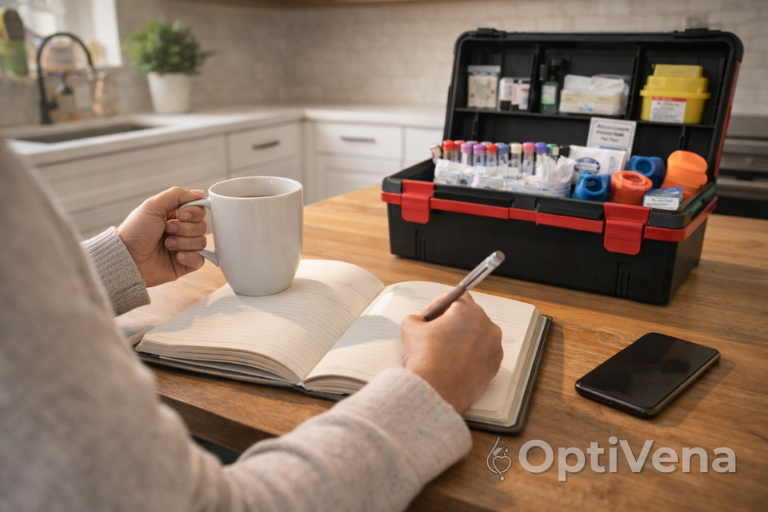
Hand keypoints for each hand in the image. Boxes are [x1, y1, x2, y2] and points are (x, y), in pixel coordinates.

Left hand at [117, 187, 207, 287]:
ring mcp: (184, 248)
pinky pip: (200, 260)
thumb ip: (176, 195)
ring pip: (202, 242)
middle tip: (167, 230)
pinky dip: (190, 257)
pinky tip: (176, 257)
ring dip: (184, 242)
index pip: (199, 210)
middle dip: (185, 228)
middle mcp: (181, 230)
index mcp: (174, 215)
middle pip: (202, 225)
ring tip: (167, 245)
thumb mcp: (153, 206)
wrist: (127, 258)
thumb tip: (199, 193)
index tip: (181, 215)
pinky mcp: (185, 264)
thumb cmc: (135, 231)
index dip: (194, 212)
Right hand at [401, 293, 502, 414]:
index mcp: (469, 311)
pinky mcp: (494, 366)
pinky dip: (470, 356)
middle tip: (433, 334)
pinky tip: (453, 364)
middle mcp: (487, 326)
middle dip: (450, 322)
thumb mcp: (410, 328)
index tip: (429, 316)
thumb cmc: (425, 360)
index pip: (455, 297)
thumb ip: (417, 318)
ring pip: (476, 336)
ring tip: (442, 351)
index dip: (438, 306)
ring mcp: (493, 347)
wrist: (434, 392)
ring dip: (461, 339)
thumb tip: (420, 321)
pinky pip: (482, 354)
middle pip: (468, 316)